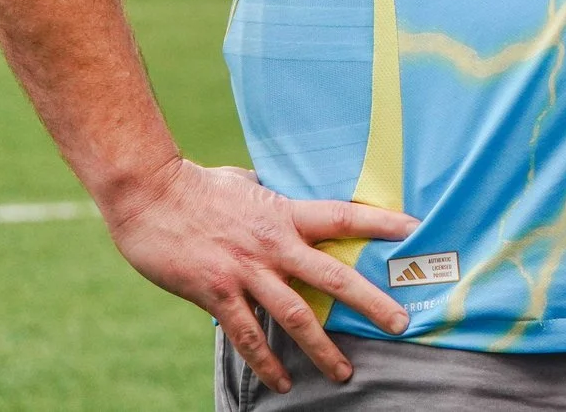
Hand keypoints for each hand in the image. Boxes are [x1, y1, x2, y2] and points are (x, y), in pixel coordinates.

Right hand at [100, 157, 416, 393]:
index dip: (381, 222)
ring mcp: (246, 272)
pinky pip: (248, 335)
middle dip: (370, 302)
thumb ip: (268, 196)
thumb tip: (277, 193)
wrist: (150, 194)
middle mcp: (274, 245)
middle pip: (333, 277)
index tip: (415, 229)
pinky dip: (266, 362)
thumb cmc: (196, 184)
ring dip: (323, 348)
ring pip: (295, 316)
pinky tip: (282, 383)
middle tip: (401, 323)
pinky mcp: (216, 293)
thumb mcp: (246, 183)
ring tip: (345, 372)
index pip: (344, 217)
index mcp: (285, 213)